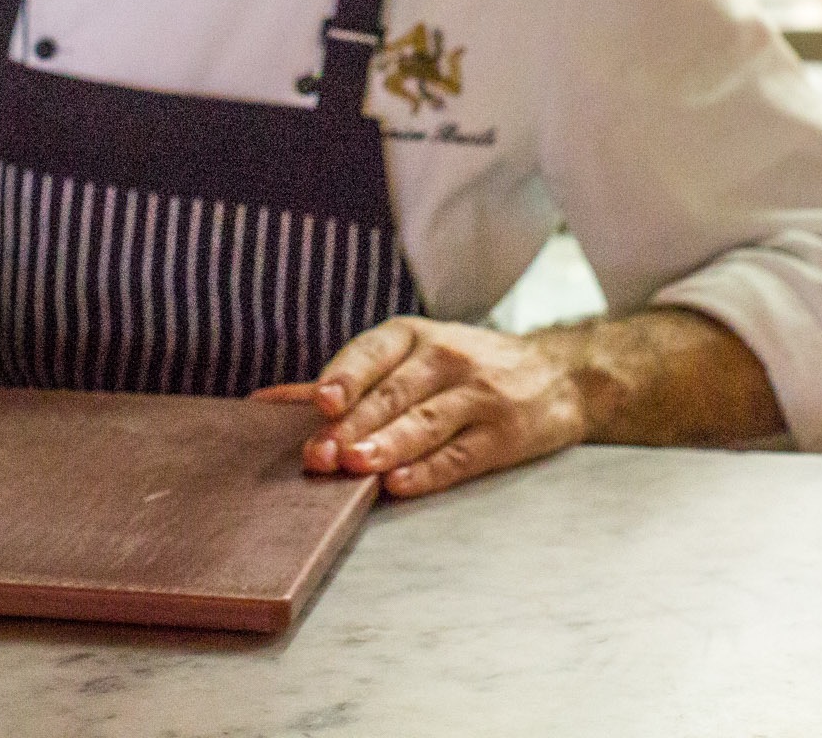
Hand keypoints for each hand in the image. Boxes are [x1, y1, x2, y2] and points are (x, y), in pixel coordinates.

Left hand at [253, 317, 586, 499]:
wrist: (558, 375)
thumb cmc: (461, 369)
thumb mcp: (408, 357)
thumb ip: (341, 382)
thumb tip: (262, 404)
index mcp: (412, 337)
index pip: (373, 353)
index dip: (346, 378)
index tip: (320, 402)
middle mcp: (446, 359)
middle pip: (393, 394)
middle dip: (354, 424)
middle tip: (320, 452)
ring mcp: (478, 396)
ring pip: (425, 422)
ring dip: (387, 444)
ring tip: (355, 466)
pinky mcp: (504, 435)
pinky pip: (461, 455)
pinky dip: (429, 470)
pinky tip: (400, 484)